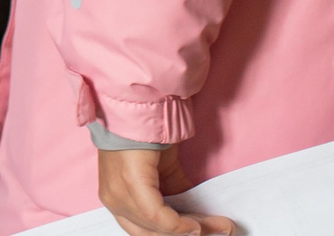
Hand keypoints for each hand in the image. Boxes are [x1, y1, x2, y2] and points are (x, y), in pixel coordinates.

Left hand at [98, 146, 231, 235]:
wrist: (138, 109)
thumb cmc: (146, 138)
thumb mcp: (163, 175)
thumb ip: (175, 197)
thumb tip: (197, 219)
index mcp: (116, 199)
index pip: (145, 232)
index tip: (203, 234)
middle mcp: (112, 199)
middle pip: (151, 234)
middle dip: (188, 235)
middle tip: (219, 231)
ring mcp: (118, 193)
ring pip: (158, 228)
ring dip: (194, 229)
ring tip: (220, 227)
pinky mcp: (130, 183)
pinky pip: (157, 216)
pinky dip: (179, 224)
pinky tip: (196, 225)